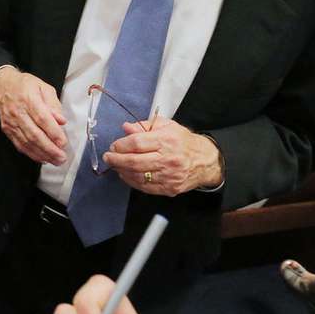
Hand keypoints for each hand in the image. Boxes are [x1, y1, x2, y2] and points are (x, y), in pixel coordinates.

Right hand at [0, 67, 67, 164]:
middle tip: (62, 157)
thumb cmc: (25, 86)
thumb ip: (54, 104)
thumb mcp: (43, 87)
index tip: (63, 142)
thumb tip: (61, 120)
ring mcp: (11, 122)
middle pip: (34, 134)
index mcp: (28, 98)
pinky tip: (42, 158)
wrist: (1, 87)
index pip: (42, 118)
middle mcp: (18, 112)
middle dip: (49, 148)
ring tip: (55, 160)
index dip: (53, 132)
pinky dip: (31, 153)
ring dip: (42, 154)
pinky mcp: (7, 130)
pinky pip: (19, 144)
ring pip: (27, 142)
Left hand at [103, 119, 221, 195]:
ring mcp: (169, 175)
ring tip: (116, 165)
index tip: (114, 146)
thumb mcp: (166, 126)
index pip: (136, 143)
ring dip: (122, 171)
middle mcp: (168, 159)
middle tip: (109, 157)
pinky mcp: (170, 188)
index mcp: (166, 140)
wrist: (205, 161)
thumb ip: (144, 126)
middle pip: (134, 161)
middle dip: (116, 160)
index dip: (120, 145)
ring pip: (138, 176)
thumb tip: (126, 128)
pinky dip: (131, 181)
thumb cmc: (184, 142)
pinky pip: (145, 187)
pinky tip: (126, 175)